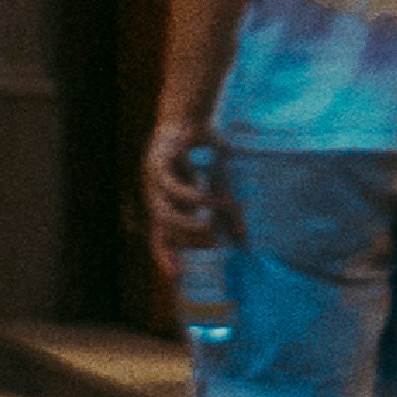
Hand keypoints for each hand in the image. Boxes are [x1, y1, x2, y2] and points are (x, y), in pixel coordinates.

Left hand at [146, 123, 235, 268]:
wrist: (192, 118)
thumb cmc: (203, 155)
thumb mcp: (218, 188)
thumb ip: (227, 216)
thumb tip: (243, 244)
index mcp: (165, 204)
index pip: (161, 237)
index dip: (166, 258)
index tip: (178, 278)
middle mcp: (154, 196)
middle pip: (161, 229)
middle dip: (182, 242)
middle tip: (208, 246)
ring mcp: (152, 180)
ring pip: (162, 211)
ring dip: (186, 222)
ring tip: (208, 226)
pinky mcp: (158, 162)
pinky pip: (171, 185)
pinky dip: (190, 195)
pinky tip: (205, 198)